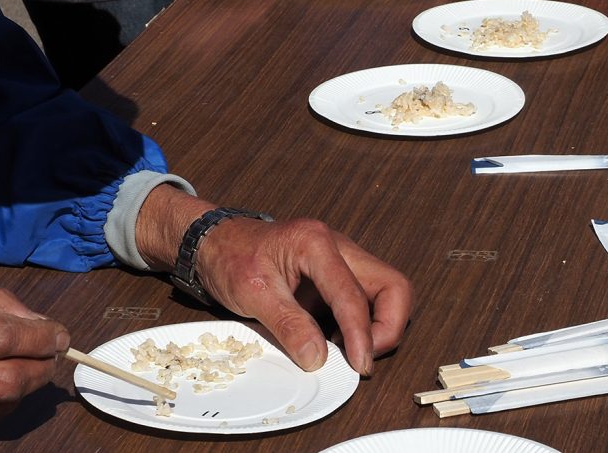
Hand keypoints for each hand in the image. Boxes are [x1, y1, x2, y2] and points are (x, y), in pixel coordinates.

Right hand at [0, 280, 67, 436]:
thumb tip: (38, 322)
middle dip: (42, 367)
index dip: (40, 338)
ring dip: (28, 387)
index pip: (1, 339)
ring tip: (35, 366)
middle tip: (55, 353)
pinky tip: (7, 386)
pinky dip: (4, 405)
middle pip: (6, 380)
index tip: (61, 334)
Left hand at [197, 217, 413, 375]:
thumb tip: (318, 358)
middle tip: (363, 357)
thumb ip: (288, 325)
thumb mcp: (252, 292)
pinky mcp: (336, 278)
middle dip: (388, 326)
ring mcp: (340, 262)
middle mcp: (337, 248)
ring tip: (348, 352)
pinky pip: (365, 302)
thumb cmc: (230, 256)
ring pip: (386, 293)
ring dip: (378, 327)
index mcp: (315, 243)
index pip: (353, 294)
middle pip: (393, 286)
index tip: (358, 365)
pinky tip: (337, 343)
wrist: (214, 242)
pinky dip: (361, 326)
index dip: (361, 334)